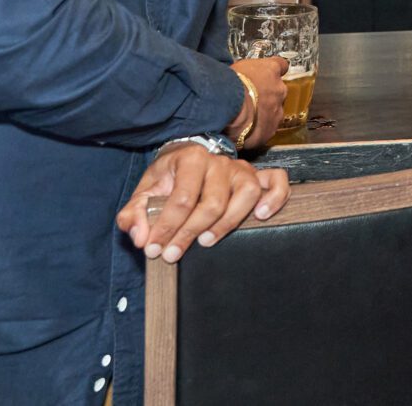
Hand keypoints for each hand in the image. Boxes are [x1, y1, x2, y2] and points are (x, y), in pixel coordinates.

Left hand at [116, 142, 290, 262]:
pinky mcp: (258, 176)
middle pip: (212, 202)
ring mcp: (242, 168)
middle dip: (189, 233)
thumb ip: (134, 214)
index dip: (166, 228)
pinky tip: (261, 217)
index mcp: (190, 158)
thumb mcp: (145, 193)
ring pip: (246, 195)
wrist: (187, 160)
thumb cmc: (167, 181)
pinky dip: (274, 198)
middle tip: (173, 254)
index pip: (181, 198)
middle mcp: (219, 161)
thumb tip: (139, 236)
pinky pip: (276, 182)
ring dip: (227, 223)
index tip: (154, 249)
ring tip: (206, 242)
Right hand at [230, 57, 287, 146]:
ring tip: (245, 117)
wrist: (226, 108)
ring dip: (263, 114)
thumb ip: (248, 72)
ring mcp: (277, 112)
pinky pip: (266, 130)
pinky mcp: (270, 131)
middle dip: (266, 96)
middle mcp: (279, 90)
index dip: (273, 72)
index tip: (267, 75)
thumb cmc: (227, 84)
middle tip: (250, 100)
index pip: (281, 65)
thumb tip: (243, 75)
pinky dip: (257, 130)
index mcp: (271, 70)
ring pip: (274, 112)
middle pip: (277, 92)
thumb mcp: (236, 67)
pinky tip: (244, 130)